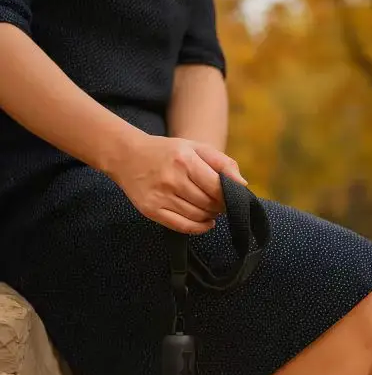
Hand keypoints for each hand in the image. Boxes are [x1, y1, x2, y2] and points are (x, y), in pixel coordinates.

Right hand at [108, 133, 246, 232]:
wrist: (127, 156)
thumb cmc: (167, 152)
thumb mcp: (195, 147)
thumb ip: (222, 163)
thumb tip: (242, 184)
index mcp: (184, 160)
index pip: (217, 186)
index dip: (229, 195)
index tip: (231, 195)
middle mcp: (171, 179)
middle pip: (209, 203)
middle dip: (220, 205)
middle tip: (220, 202)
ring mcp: (160, 196)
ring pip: (198, 216)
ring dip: (210, 215)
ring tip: (211, 208)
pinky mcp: (151, 210)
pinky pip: (182, 227)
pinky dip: (199, 227)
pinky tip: (205, 222)